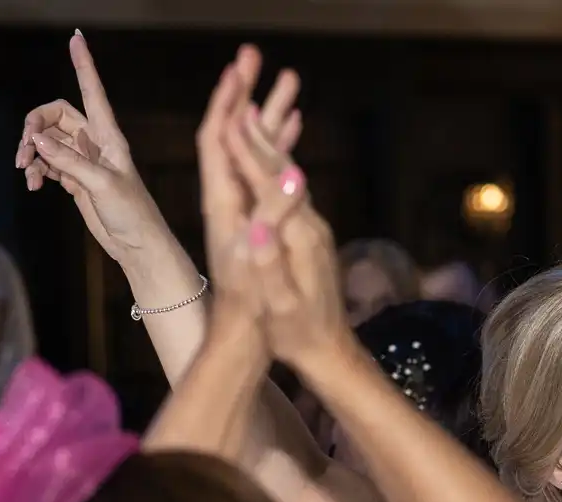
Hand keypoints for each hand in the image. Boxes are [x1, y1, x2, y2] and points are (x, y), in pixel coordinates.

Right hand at [19, 33, 298, 281]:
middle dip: (34, 126)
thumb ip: (67, 160)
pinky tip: (34, 185)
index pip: (92, 91)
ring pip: (47, 141)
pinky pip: (48, 164)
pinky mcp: (76, 180)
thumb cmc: (133, 214)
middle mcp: (96, 144)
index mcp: (109, 137)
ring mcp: (84, 162)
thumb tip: (35, 138)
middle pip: (55, 115)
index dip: (84, 65)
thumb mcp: (100, 184)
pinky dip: (37, 170)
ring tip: (27, 171)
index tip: (76, 38)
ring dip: (31, 151)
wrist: (139, 247)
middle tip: (24, 149)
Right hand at [217, 88, 352, 373]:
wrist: (329, 352)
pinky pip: (290, 189)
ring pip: (287, 174)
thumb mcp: (281, 305)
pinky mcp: (309, 237)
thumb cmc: (299, 334)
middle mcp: (310, 225)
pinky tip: (272, 154)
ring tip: (254, 106)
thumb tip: (258, 226)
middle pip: (281, 167)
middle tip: (244, 89)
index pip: (269, 183)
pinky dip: (275, 164)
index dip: (249, 150)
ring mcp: (312, 229)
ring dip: (269, 139)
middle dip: (261, 128)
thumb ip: (271, 265)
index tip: (232, 114)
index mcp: (299, 237)